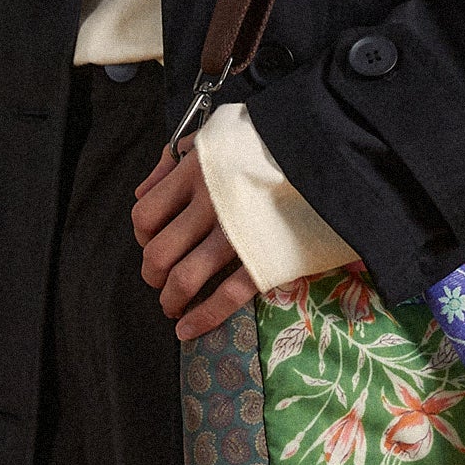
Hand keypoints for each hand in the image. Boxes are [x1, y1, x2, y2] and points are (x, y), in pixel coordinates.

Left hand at [130, 140, 256, 342]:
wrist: (323, 149)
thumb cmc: (265, 141)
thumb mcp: (213, 135)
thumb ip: (173, 160)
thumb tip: (141, 194)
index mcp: (194, 172)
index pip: (145, 216)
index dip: (141, 237)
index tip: (152, 243)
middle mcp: (209, 204)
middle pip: (158, 253)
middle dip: (152, 274)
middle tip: (160, 280)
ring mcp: (237, 233)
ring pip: (184, 278)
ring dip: (170, 300)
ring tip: (172, 307)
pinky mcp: (266, 256)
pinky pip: (227, 295)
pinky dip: (203, 318)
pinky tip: (188, 329)